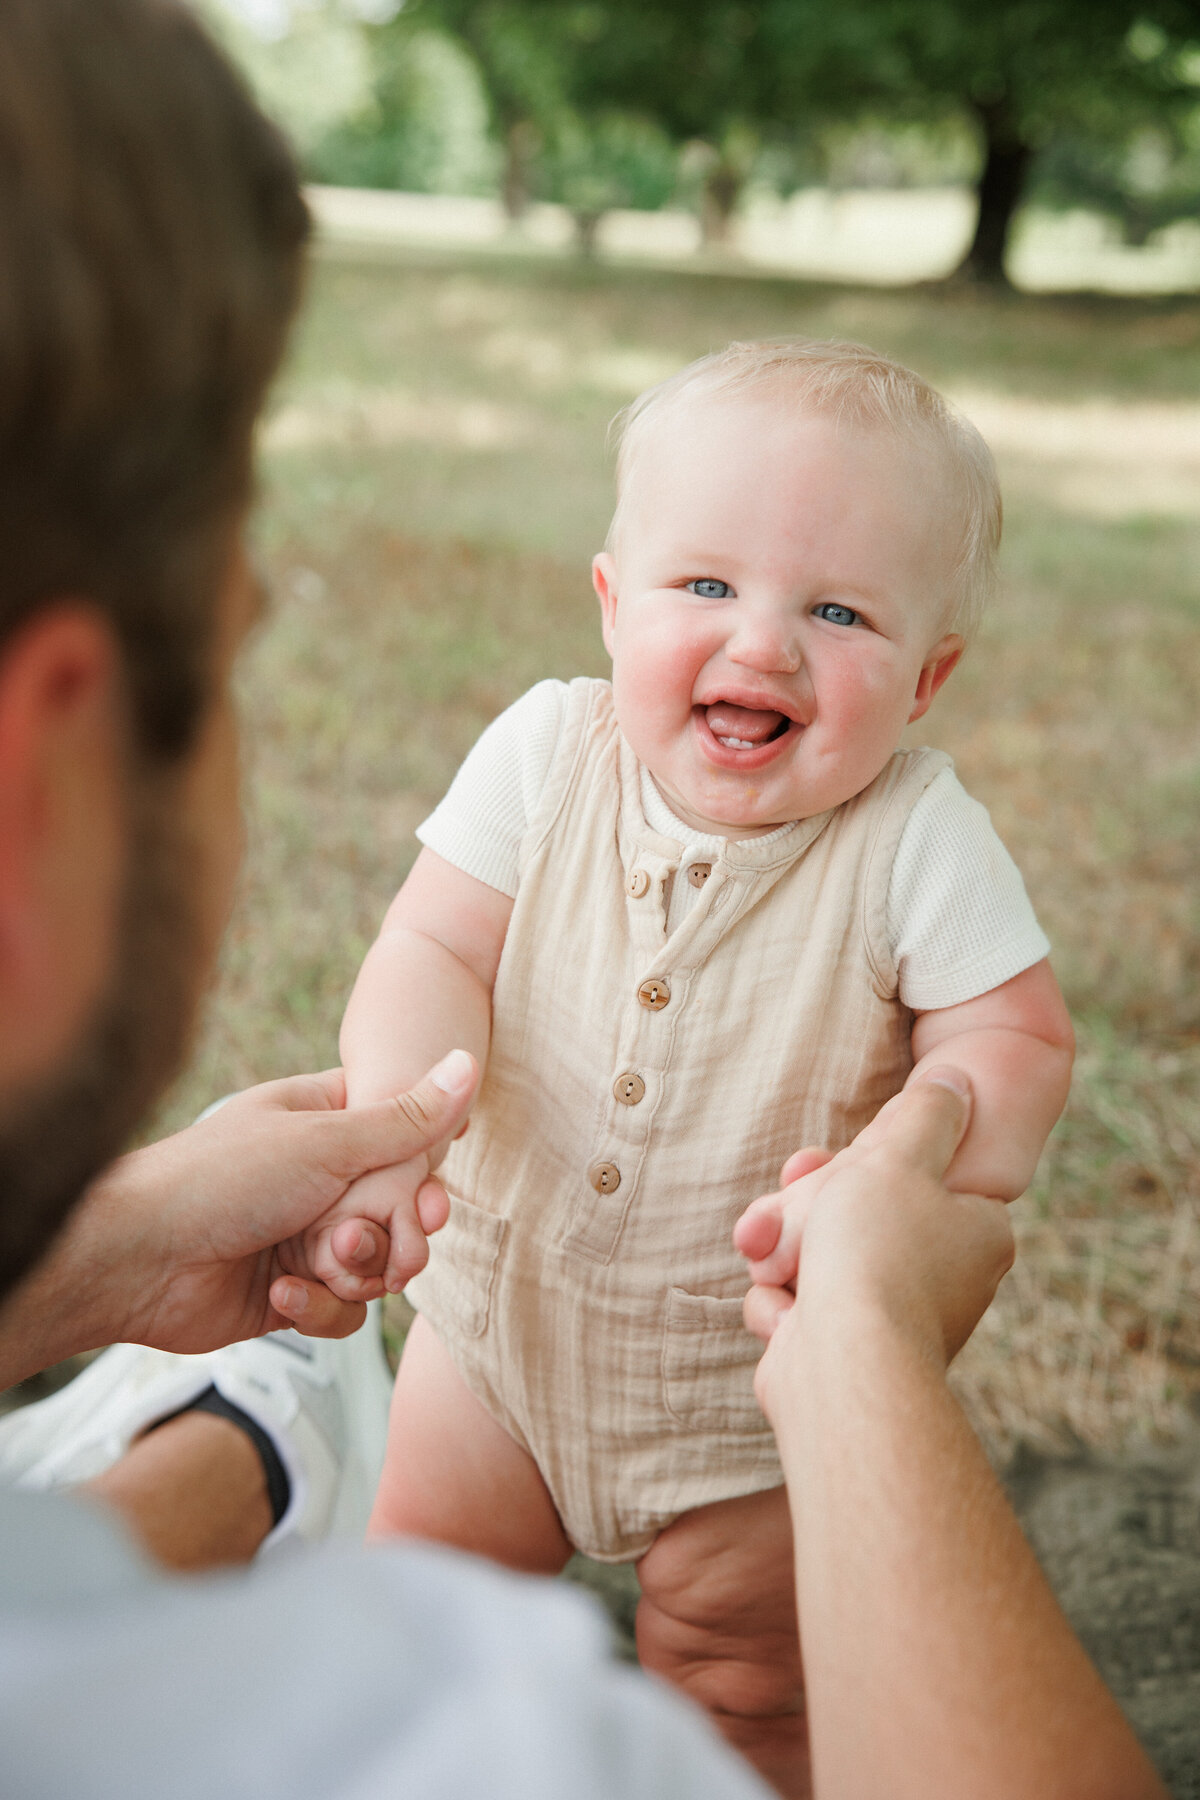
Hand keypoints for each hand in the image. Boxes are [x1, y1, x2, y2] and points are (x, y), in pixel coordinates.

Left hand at [85, 1050, 476, 1351]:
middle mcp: (318, 1175)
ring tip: (314, 1263)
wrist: (136, 1261)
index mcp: (324, 1119)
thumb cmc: (220, 1180)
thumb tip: (469, 1062)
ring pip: (377, 1263)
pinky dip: (319, 1307)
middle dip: (392, 1235)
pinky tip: (280, 1297)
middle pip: (399, 1210)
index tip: (427, 1204)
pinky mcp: (289, 1292)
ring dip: (354, 1271)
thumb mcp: (325, 1143)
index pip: (404, 1137)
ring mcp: (303, 1233)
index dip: (423, 1177)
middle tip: (374, 1243)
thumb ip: (406, 1120)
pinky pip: (343, 1307)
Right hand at [734, 1070, 1014, 1421]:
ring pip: (825, 1259)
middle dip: (810, 1203)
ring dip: (788, 1249)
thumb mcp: (899, 1157)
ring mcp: (898, 1323)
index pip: (919, 1175)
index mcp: (977, 1233)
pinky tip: (783, 1311)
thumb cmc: (875, 1254)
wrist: (844, 1369)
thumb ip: (927, 1113)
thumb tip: (957, 1081)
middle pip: (864, 1215)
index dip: (865, 1160)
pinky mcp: (852, 1358)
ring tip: (768, 1252)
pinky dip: (786, 1304)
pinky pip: (807, 1309)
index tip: (833, 1158)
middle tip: (788, 1188)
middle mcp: (948, 1282)